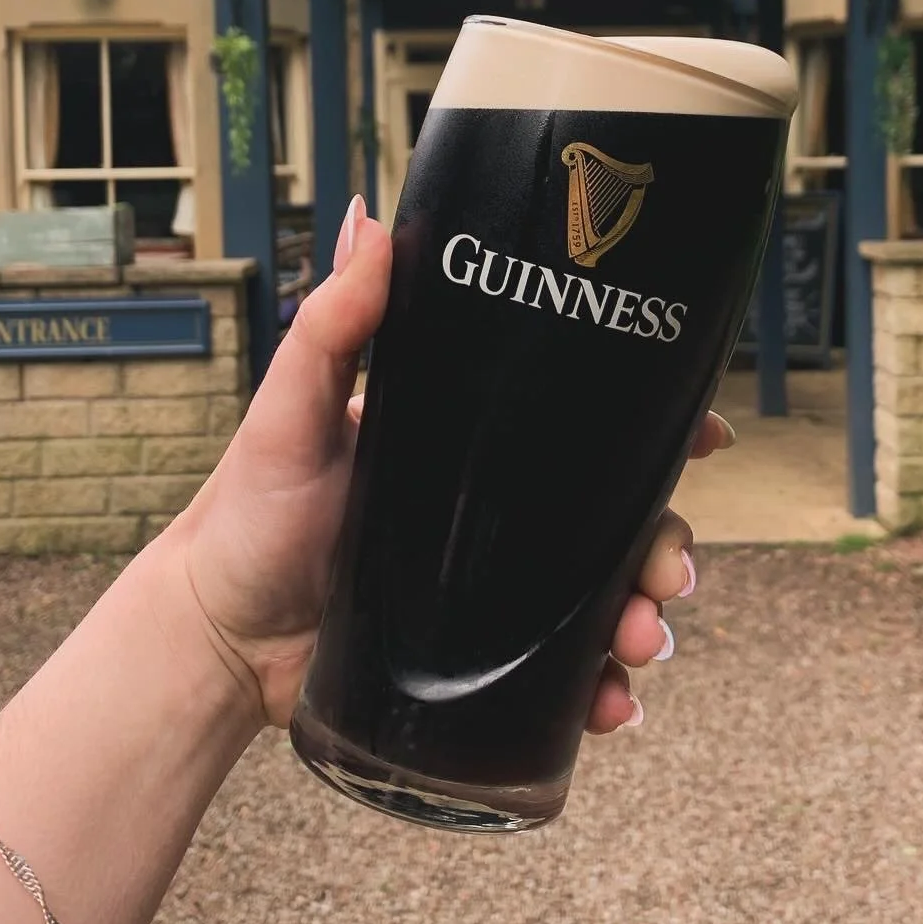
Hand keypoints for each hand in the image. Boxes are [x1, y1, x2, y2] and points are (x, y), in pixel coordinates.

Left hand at [172, 196, 730, 730]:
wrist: (215, 634)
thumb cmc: (247, 513)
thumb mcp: (293, 410)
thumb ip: (334, 324)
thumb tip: (371, 219)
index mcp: (471, 446)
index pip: (580, 427)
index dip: (655, 431)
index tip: (707, 433)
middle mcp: (495, 515)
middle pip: (615, 519)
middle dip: (664, 541)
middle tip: (670, 569)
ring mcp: (492, 590)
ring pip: (604, 599)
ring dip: (644, 619)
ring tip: (642, 641)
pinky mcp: (479, 664)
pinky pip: (562, 678)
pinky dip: (602, 693)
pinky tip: (612, 705)